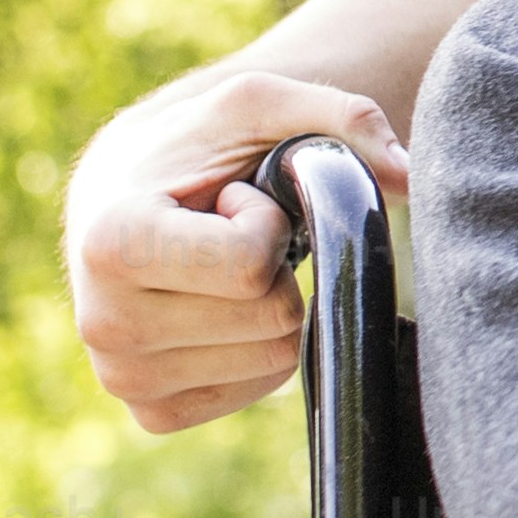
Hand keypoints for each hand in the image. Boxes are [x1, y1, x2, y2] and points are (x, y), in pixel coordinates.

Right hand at [64, 70, 407, 432]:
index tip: (229, 198)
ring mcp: (126, 379)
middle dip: (273, 267)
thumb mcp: (257, 106)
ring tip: (215, 266)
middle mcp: (106, 324)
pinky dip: (259, 344)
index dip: (266, 224)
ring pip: (277, 359)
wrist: (120, 195)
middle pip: (274, 318)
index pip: (250, 266)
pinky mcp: (153, 412)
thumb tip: (411, 176)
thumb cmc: (194, 147)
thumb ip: (343, 119)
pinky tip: (214, 304)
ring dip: (268, 304)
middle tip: (224, 233)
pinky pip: (261, 387)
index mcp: (113, 245)